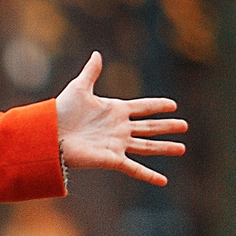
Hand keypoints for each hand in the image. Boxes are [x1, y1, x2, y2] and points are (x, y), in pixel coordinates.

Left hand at [54, 51, 186, 186]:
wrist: (50, 134)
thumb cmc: (62, 111)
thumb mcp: (79, 87)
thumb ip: (91, 72)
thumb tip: (97, 54)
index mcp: (115, 110)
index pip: (142, 107)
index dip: (157, 106)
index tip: (173, 105)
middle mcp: (119, 128)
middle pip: (149, 127)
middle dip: (167, 126)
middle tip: (185, 126)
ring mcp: (117, 144)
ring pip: (147, 146)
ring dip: (164, 148)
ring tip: (182, 148)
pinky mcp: (112, 159)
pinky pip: (135, 168)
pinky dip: (149, 175)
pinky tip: (163, 181)